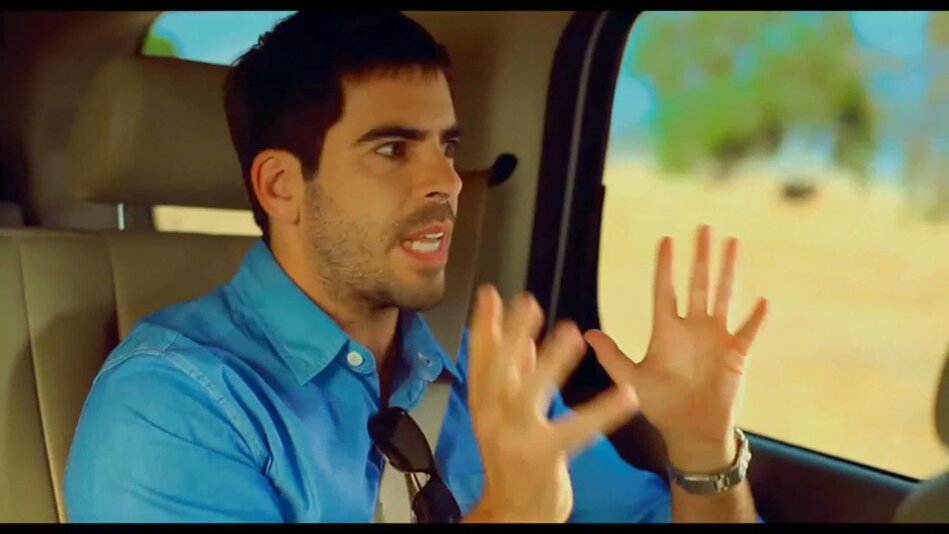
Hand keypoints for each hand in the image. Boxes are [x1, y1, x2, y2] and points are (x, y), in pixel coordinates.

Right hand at [464, 285, 638, 522]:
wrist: (514, 512)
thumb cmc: (514, 459)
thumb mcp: (505, 416)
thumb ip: (514, 377)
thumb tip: (521, 340)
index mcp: (484, 405)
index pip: (480, 359)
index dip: (484, 326)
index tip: (490, 294)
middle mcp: (494, 418)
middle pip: (500, 370)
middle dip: (514, 334)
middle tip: (530, 303)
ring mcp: (516, 437)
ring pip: (531, 393)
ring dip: (551, 361)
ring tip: (573, 334)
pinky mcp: (544, 457)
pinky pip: (576, 430)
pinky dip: (602, 412)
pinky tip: (625, 395)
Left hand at [585, 225, 767, 470]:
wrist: (690, 430)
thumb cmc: (661, 405)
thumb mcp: (632, 380)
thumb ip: (613, 356)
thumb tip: (588, 332)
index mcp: (666, 330)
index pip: (665, 290)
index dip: (665, 266)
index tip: (666, 240)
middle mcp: (692, 327)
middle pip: (697, 283)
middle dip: (700, 256)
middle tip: (704, 227)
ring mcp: (716, 338)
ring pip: (723, 296)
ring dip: (728, 271)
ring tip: (732, 243)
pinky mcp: (736, 354)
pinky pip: (748, 330)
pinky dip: (755, 317)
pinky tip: (762, 300)